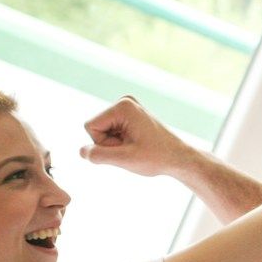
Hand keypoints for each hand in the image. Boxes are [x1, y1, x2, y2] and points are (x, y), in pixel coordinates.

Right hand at [80, 95, 195, 178]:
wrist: (179, 157)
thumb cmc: (157, 158)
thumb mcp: (126, 159)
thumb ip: (100, 155)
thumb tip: (82, 152)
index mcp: (122, 106)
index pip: (90, 126)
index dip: (103, 144)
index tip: (125, 148)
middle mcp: (124, 102)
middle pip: (96, 127)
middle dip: (109, 143)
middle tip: (133, 149)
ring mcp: (127, 107)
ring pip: (103, 131)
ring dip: (115, 144)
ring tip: (136, 147)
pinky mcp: (130, 115)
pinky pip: (111, 131)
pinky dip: (120, 142)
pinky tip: (136, 144)